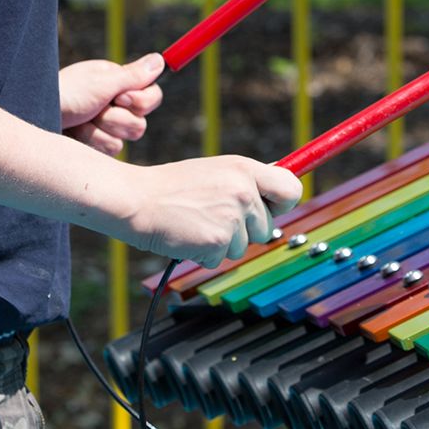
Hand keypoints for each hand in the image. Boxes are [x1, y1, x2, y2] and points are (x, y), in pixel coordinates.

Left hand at [59, 53, 163, 155]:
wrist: (34, 118)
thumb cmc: (65, 94)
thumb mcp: (101, 83)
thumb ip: (133, 76)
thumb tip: (160, 60)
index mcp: (118, 84)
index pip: (152, 95)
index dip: (141, 101)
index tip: (119, 97)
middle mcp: (115, 104)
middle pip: (141, 121)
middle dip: (117, 118)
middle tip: (95, 110)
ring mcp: (105, 126)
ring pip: (127, 138)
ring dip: (102, 130)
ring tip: (81, 121)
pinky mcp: (97, 146)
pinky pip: (112, 151)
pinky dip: (94, 142)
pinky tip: (77, 134)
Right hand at [109, 155, 302, 267]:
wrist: (138, 200)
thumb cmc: (174, 186)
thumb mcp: (216, 169)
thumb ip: (247, 179)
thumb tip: (283, 183)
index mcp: (244, 169)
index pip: (291, 189)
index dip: (284, 202)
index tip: (274, 206)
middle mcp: (243, 191)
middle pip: (267, 226)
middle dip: (245, 228)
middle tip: (214, 214)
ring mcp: (231, 218)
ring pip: (244, 246)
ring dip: (223, 242)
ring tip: (197, 221)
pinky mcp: (217, 242)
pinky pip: (221, 259)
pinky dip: (205, 253)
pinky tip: (188, 235)